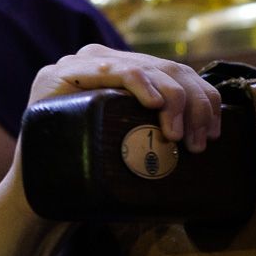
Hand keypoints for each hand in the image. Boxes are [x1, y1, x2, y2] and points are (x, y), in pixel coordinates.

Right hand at [0, 48, 222, 255]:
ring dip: (172, 99)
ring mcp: (80, 63)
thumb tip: (209, 136)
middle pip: (167, 69)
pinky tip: (155, 102)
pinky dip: (138, 82)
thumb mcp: (135, 143)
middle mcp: (103, 59)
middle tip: (199, 143)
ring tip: (178, 134)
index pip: (177, 73)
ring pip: (146, 68)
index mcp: (125, 70)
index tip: (212, 134)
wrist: (42, 196)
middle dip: (192, 104)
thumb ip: (159, 128)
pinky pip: (109, 70)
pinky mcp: (60, 76)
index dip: (203, 99)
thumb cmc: (95, 173)